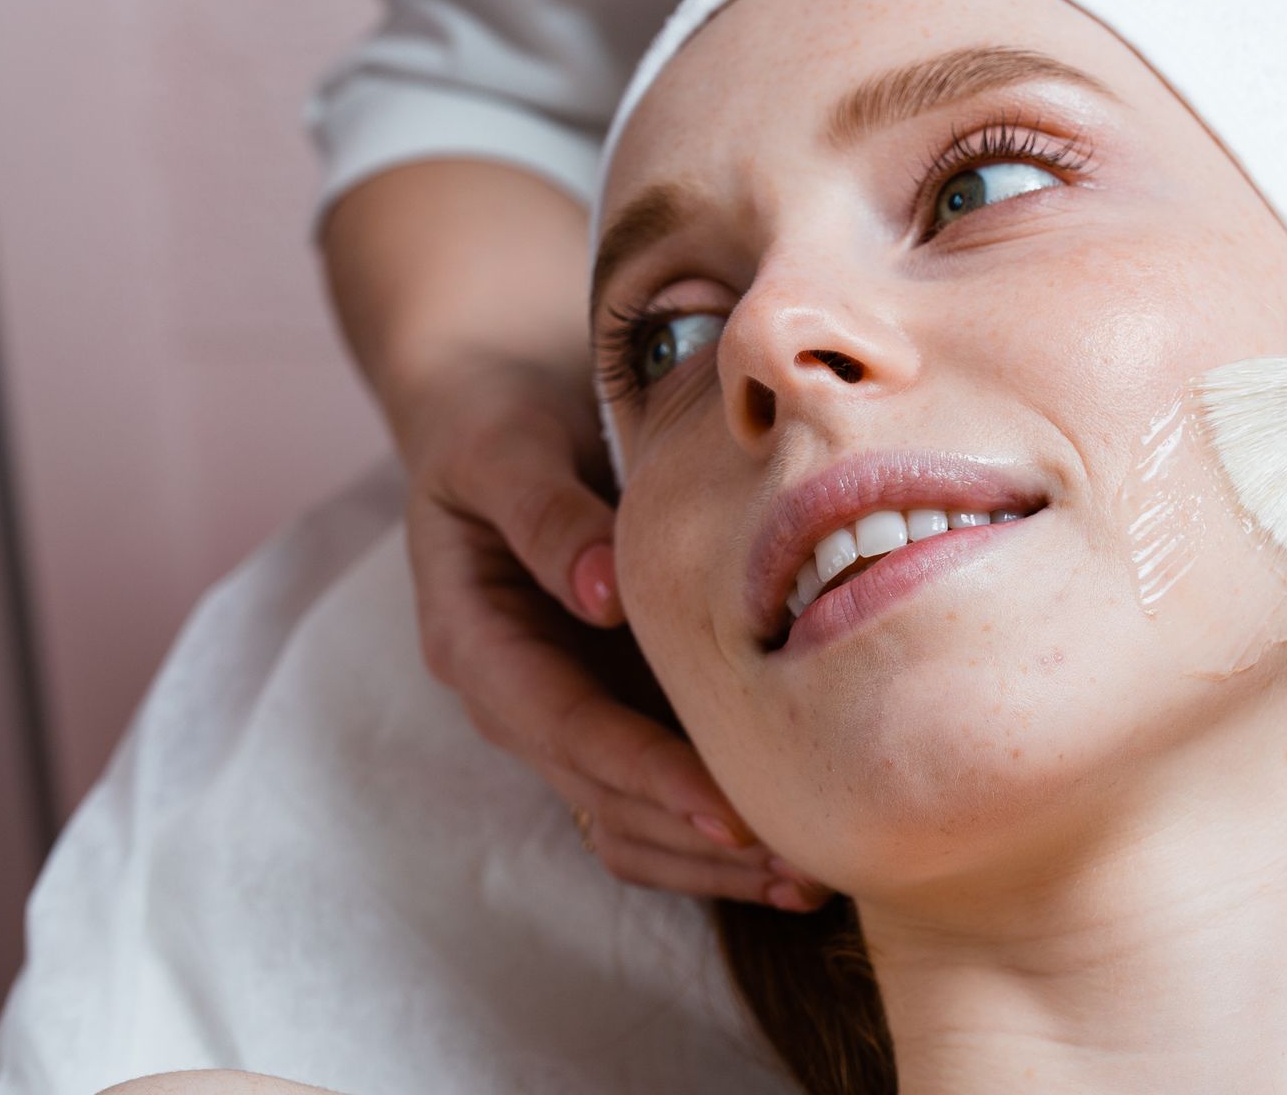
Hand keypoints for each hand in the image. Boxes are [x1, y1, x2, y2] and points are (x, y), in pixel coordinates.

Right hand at [396, 352, 830, 911]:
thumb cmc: (492, 420)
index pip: (567, 731)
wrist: (488, 407)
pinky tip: (785, 840)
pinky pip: (648, 794)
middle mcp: (515, 695)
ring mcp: (560, 708)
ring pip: (624, 820)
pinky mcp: (606, 704)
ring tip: (808, 879)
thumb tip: (604, 595)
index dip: (647, 777)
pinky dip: (709, 828)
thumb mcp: (500, 447)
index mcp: (477, 642)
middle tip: (802, 863)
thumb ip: (545, 513)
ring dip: (708, 860)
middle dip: (697, 840)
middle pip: (603, 799)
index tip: (729, 813)